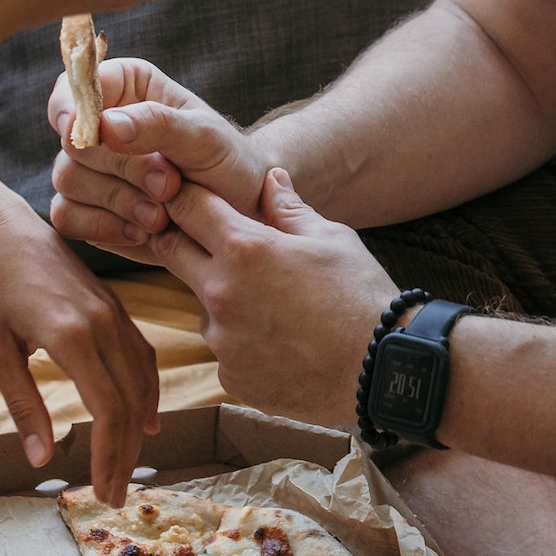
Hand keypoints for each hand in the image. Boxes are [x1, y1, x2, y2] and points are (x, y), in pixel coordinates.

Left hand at [0, 167, 162, 501]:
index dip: (109, 458)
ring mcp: (112, 310)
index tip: (101, 493)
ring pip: (143, 379)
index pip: (107, 412)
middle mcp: (102, 323)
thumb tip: (41, 458)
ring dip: (139, 426)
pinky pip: (141, 353)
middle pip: (130, 402)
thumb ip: (23, 404)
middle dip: (124, 454)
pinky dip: (146, 389)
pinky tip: (142, 414)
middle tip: (114, 495)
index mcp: (72, 336)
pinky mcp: (111, 303)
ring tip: (129, 464)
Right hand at [48, 59, 271, 255]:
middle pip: (73, 142)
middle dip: (122, 169)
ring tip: (163, 214)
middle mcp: (100, 125)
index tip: (92, 135)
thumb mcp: (204, 137)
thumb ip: (157, 124)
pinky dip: (104, 228)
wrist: (239, 212)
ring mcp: (90, 168)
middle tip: (169, 184)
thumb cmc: (226, 162)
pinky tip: (141, 231)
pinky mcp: (87, 209)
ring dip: (119, 202)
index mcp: (125, 87)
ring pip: (67, 180)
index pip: (75, 87)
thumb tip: (104, 126)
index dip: (72, 110)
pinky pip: (67, 217)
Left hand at [139, 168, 394, 428]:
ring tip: (276, 307)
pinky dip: (244, 341)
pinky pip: (225, 348)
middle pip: (172, 252)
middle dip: (185, 241)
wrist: (383, 372)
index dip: (184, 197)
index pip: (187, 207)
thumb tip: (270, 178)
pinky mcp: (231, 377)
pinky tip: (283, 342)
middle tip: (214, 242)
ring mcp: (221, 341)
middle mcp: (220, 294)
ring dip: (223, 298)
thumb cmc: (362, 296)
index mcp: (244, 249)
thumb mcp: (331, 238)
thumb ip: (289, 208)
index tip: (187, 196)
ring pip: (203, 306)